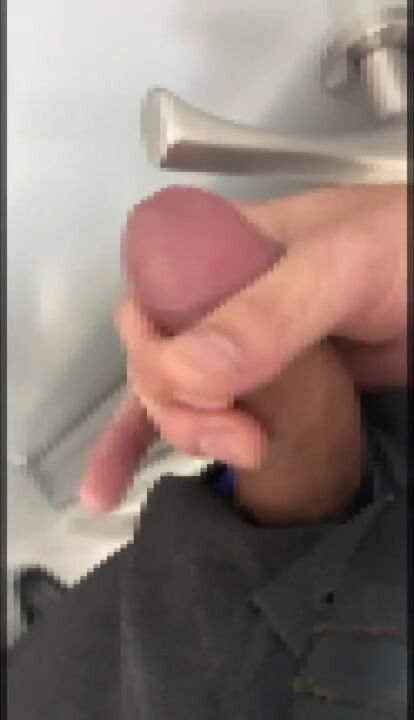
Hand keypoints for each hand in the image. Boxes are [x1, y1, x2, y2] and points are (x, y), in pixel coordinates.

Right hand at [81, 184, 406, 512]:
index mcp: (220, 254)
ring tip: (218, 460)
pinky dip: (155, 451)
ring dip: (171, 436)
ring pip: (176, 396)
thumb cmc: (408, 251)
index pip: (150, 301)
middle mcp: (222, 305)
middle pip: (160, 360)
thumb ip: (270, 311)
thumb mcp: (341, 266)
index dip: (152, 352)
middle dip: (178, 408)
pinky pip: (203, 419)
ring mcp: (246, 354)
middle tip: (238, 440)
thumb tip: (188, 369)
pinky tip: (115, 486)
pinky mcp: (271, 396)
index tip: (189, 393)